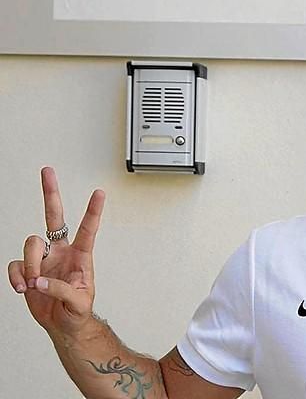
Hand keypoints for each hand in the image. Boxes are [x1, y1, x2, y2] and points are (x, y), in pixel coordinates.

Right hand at [7, 167, 104, 335]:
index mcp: (81, 256)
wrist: (63, 324)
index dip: (93, 211)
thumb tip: (39, 282)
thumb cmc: (77, 310)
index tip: (100, 192)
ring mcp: (44, 258)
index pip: (88, 229)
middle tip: (47, 171)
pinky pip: (15, 264)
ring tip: (34, 285)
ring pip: (30, 244)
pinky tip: (23, 289)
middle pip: (54, 217)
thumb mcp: (79, 303)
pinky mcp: (28, 269)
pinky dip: (16, 277)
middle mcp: (62, 251)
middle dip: (50, 194)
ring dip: (30, 265)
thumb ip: (62, 291)